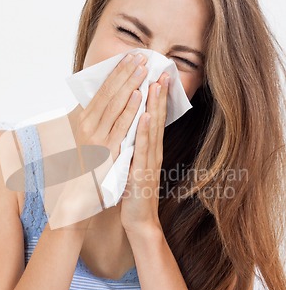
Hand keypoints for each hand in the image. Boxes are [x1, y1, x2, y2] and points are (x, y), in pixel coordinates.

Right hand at [48, 52, 148, 228]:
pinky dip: (130, 109)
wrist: (77, 203)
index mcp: (83, 123)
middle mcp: (86, 128)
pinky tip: (139, 95)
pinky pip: (121, 126)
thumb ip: (94, 126)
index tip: (128, 58)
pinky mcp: (106, 151)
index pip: (101, 92)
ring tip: (142, 66)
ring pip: (115, 105)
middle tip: (139, 54)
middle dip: (124, 72)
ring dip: (129, 84)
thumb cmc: (84, 173)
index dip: (115, 74)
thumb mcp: (88, 143)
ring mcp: (96, 139)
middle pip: (108, 94)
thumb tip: (101, 108)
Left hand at [120, 73, 169, 234]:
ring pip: (152, 129)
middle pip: (156, 118)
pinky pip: (143, 149)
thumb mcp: (133, 163)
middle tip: (162, 70)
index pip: (153, 117)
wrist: (139, 219)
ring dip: (155, 106)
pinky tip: (147, 116)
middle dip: (159, 94)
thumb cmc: (134, 192)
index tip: (156, 75)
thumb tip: (127, 128)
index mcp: (149, 149)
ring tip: (156, 84)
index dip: (155, 97)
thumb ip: (133, 146)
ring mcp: (149, 161)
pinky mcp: (143, 172)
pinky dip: (145, 131)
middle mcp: (153, 152)